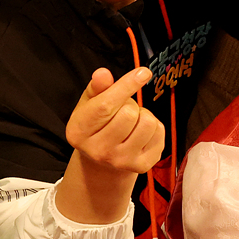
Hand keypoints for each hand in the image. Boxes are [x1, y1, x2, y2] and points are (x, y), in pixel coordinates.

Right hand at [56, 66, 161, 224]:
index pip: (105, 106)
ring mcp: (121, 162)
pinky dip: (154, 127)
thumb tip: (103, 74)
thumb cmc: (96, 124)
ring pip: (148, 122)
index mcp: (79, 132)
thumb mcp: (89, 103)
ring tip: (131, 122)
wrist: (102, 161)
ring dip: (143, 115)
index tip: (143, 72)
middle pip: (129, 113)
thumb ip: (97, 88)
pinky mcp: (142, 166)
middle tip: (122, 111)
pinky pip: (159, 133)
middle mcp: (98, 151)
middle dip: (129, 104)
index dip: (126, 85)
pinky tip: (140, 133)